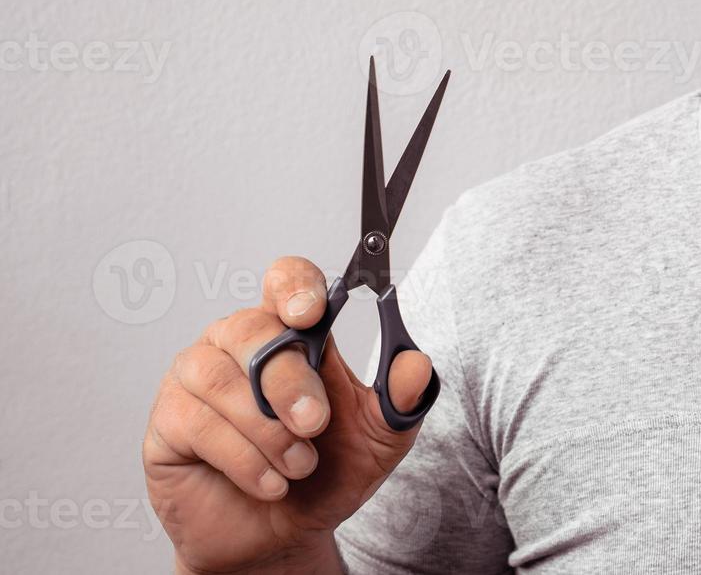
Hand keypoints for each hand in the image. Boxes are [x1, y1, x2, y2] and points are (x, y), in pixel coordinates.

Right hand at [143, 255, 434, 573]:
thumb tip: (415, 365)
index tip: (311, 313)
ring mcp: (196, 379)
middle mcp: (237, 344)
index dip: (294, 286)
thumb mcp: (379, 439)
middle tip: (314, 423)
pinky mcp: (168, 422)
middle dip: (289, 381)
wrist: (283, 535)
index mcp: (290, 331)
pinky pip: (198, 424)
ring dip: (268, 431)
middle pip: (252, 330)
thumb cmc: (325, 473)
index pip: (284, 280)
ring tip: (298, 464)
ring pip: (222, 380)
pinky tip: (269, 482)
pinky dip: (244, 459)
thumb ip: (399, 401)